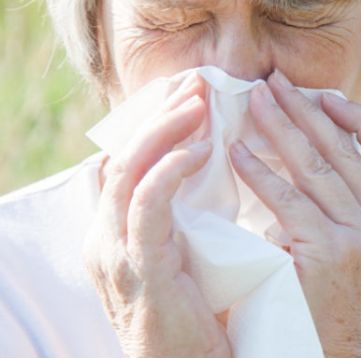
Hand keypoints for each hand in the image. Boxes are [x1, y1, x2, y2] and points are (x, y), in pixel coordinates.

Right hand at [84, 73, 229, 357]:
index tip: (190, 90)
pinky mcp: (139, 269)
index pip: (128, 159)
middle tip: (196, 82)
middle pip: (123, 155)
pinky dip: (169, 169)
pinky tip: (199, 148)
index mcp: (119, 231)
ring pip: (127, 170)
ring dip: (163, 130)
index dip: (154, 120)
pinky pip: (145, 206)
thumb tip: (214, 170)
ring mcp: (117, 252)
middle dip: (158, 113)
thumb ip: (188, 216)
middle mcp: (107, 236)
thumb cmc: (198, 317)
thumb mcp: (187, 256)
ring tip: (197, 101)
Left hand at [228, 70, 360, 357]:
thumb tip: (303, 154)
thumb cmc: (325, 307)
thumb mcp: (351, 254)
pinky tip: (237, 152)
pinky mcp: (329, 253)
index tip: (324, 96)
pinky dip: (261, 171)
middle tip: (273, 82)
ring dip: (281, 128)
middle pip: (346, 150)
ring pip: (319, 166)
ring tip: (253, 102)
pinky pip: (290, 200)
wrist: (325, 356)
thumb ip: (340, 209)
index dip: (359, 119)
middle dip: (307, 110)